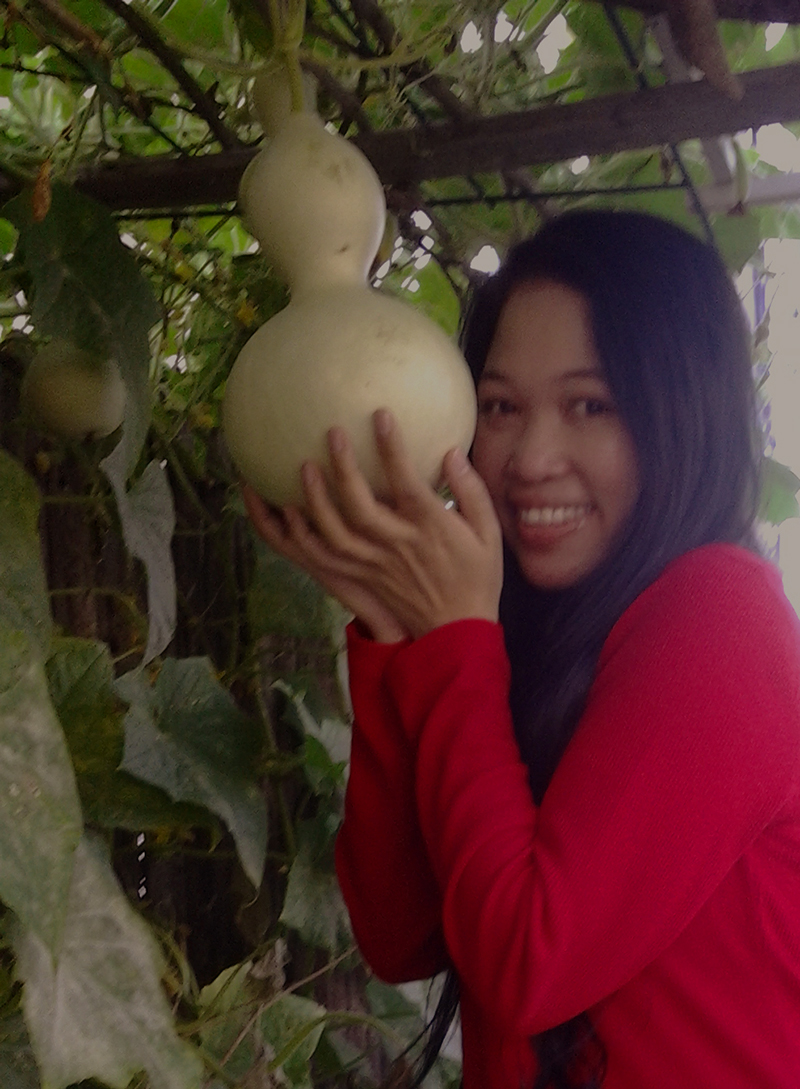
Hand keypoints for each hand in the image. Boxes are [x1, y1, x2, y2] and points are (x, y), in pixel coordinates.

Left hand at [255, 408, 503, 640]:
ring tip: (304, 467)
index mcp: (430, 528)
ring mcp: (375, 564)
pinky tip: (289, 511)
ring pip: (336, 533)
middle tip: (332, 432)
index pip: (406, 482)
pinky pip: (325, 558)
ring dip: (316, 499)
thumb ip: (471, 491)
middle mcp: (398, 545)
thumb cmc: (477, 576)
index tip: (380, 415)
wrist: (456, 630)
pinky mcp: (362, 577)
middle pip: (360, 505)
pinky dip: (304, 536)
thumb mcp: (489, 534)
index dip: (392, 448)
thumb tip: (451, 453)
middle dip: (344, 467)